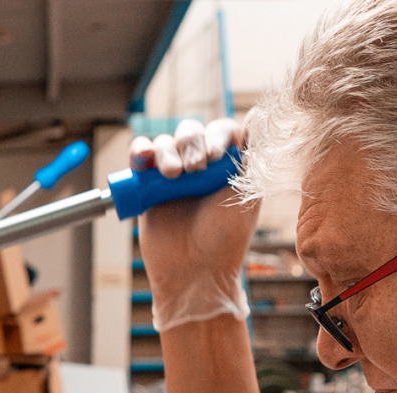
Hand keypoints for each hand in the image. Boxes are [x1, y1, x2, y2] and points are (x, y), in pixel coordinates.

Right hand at [130, 117, 258, 330]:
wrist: (195, 272)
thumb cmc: (225, 238)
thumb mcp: (246, 194)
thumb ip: (250, 157)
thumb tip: (257, 116)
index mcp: (226, 166)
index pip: (221, 131)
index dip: (217, 135)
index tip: (217, 156)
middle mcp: (199, 167)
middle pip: (190, 131)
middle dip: (192, 143)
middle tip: (195, 169)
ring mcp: (171, 176)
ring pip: (164, 143)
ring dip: (167, 151)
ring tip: (173, 176)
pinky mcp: (146, 188)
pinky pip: (140, 158)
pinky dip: (139, 151)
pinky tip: (143, 159)